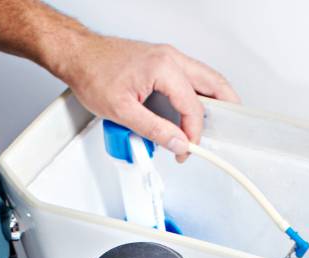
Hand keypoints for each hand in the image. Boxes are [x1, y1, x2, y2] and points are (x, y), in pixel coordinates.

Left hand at [60, 35, 239, 161]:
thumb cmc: (94, 75)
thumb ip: (154, 130)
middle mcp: (170, 57)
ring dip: (211, 100)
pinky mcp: (161, 60)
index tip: (186, 150)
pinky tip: (192, 108)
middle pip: (211, 83)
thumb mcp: (123, 112)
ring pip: (203, 77)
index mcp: (164, 67)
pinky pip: (189, 76)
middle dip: (224, 107)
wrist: (79, 56)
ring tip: (214, 122)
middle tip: (230, 128)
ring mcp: (167, 56)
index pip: (192, 106)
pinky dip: (196, 93)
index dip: (193, 133)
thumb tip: (177, 142)